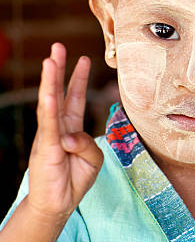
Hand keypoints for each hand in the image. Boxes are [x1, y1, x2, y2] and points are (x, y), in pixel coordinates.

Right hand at [26, 43, 103, 220]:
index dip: (78, 79)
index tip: (84, 59)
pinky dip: (49, 108)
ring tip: (50, 60)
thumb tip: (70, 136)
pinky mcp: (44, 148)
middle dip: (59, 70)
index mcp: (71, 128)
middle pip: (59, 93)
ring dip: (50, 81)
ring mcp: (49, 136)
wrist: (58, 204)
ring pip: (50, 103)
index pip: (74, 98)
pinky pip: (48, 125)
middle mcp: (58, 127)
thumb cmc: (75, 180)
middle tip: (58, 47)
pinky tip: (49, 92)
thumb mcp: (93, 159)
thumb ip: (89, 143)